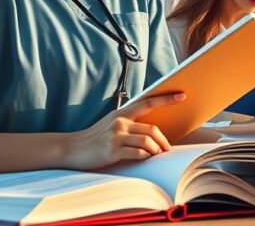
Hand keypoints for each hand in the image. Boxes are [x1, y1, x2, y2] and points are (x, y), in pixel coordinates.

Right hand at [64, 92, 183, 169]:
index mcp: (122, 113)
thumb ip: (129, 123)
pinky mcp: (113, 151)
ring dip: (156, 150)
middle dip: (164, 141)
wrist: (71, 148)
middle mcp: (120, 123)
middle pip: (152, 129)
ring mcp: (116, 137)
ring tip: (157, 155)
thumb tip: (152, 131)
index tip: (182, 96)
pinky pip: (138, 154)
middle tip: (167, 149)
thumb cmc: (95, 138)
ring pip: (147, 142)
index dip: (166, 99)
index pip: (148, 102)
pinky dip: (145, 157)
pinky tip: (145, 158)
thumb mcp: (111, 124)